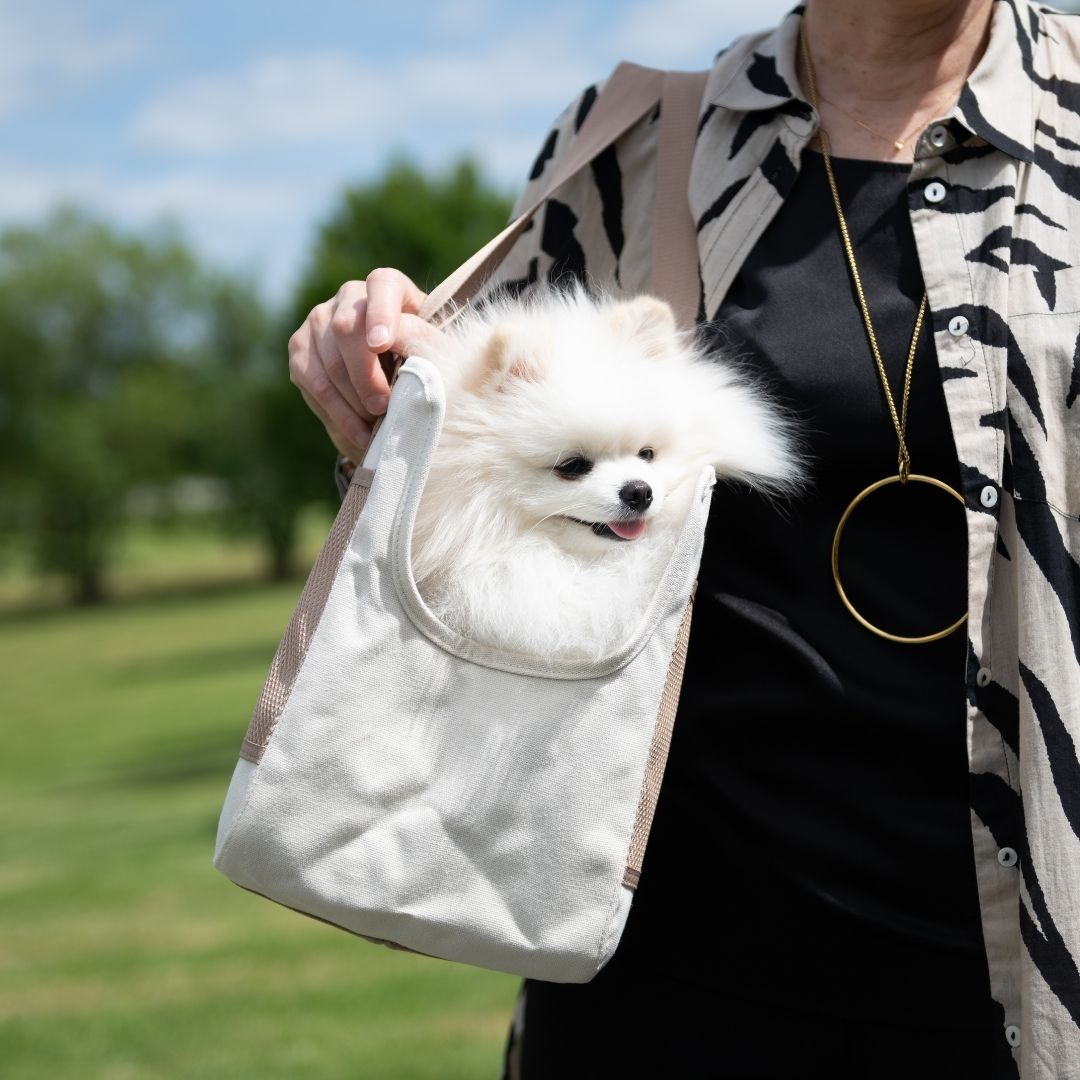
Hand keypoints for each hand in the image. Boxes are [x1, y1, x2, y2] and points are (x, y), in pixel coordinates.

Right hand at [288, 268, 442, 458]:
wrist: (398, 381)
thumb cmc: (426, 363)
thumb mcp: (436, 353)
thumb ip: (423, 347)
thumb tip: (399, 357)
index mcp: (388, 287)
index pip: (382, 285)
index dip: (380, 313)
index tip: (382, 344)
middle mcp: (349, 296)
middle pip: (346, 328)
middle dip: (365, 375)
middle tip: (383, 407)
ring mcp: (319, 320)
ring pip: (327, 361)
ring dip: (351, 402)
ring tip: (375, 429)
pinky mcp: (301, 350)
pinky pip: (311, 382)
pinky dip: (336, 414)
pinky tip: (359, 436)